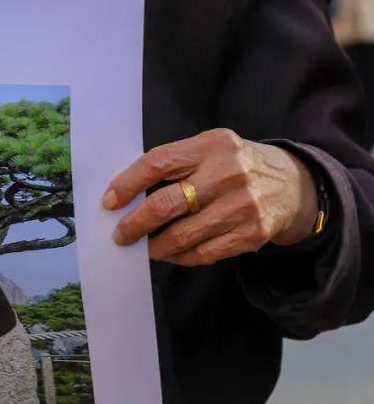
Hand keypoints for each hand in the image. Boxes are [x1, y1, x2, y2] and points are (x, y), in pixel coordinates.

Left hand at [104, 129, 319, 267]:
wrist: (293, 184)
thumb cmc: (238, 164)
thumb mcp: (211, 147)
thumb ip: (177, 161)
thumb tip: (129, 191)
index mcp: (211, 146)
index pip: (157, 163)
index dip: (127, 184)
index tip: (109, 201)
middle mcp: (226, 175)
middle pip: (165, 204)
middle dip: (134, 224)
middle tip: (120, 234)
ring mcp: (241, 207)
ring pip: (182, 235)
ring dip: (154, 246)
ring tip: (142, 247)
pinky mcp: (251, 234)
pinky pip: (204, 253)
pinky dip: (181, 257)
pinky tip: (171, 253)